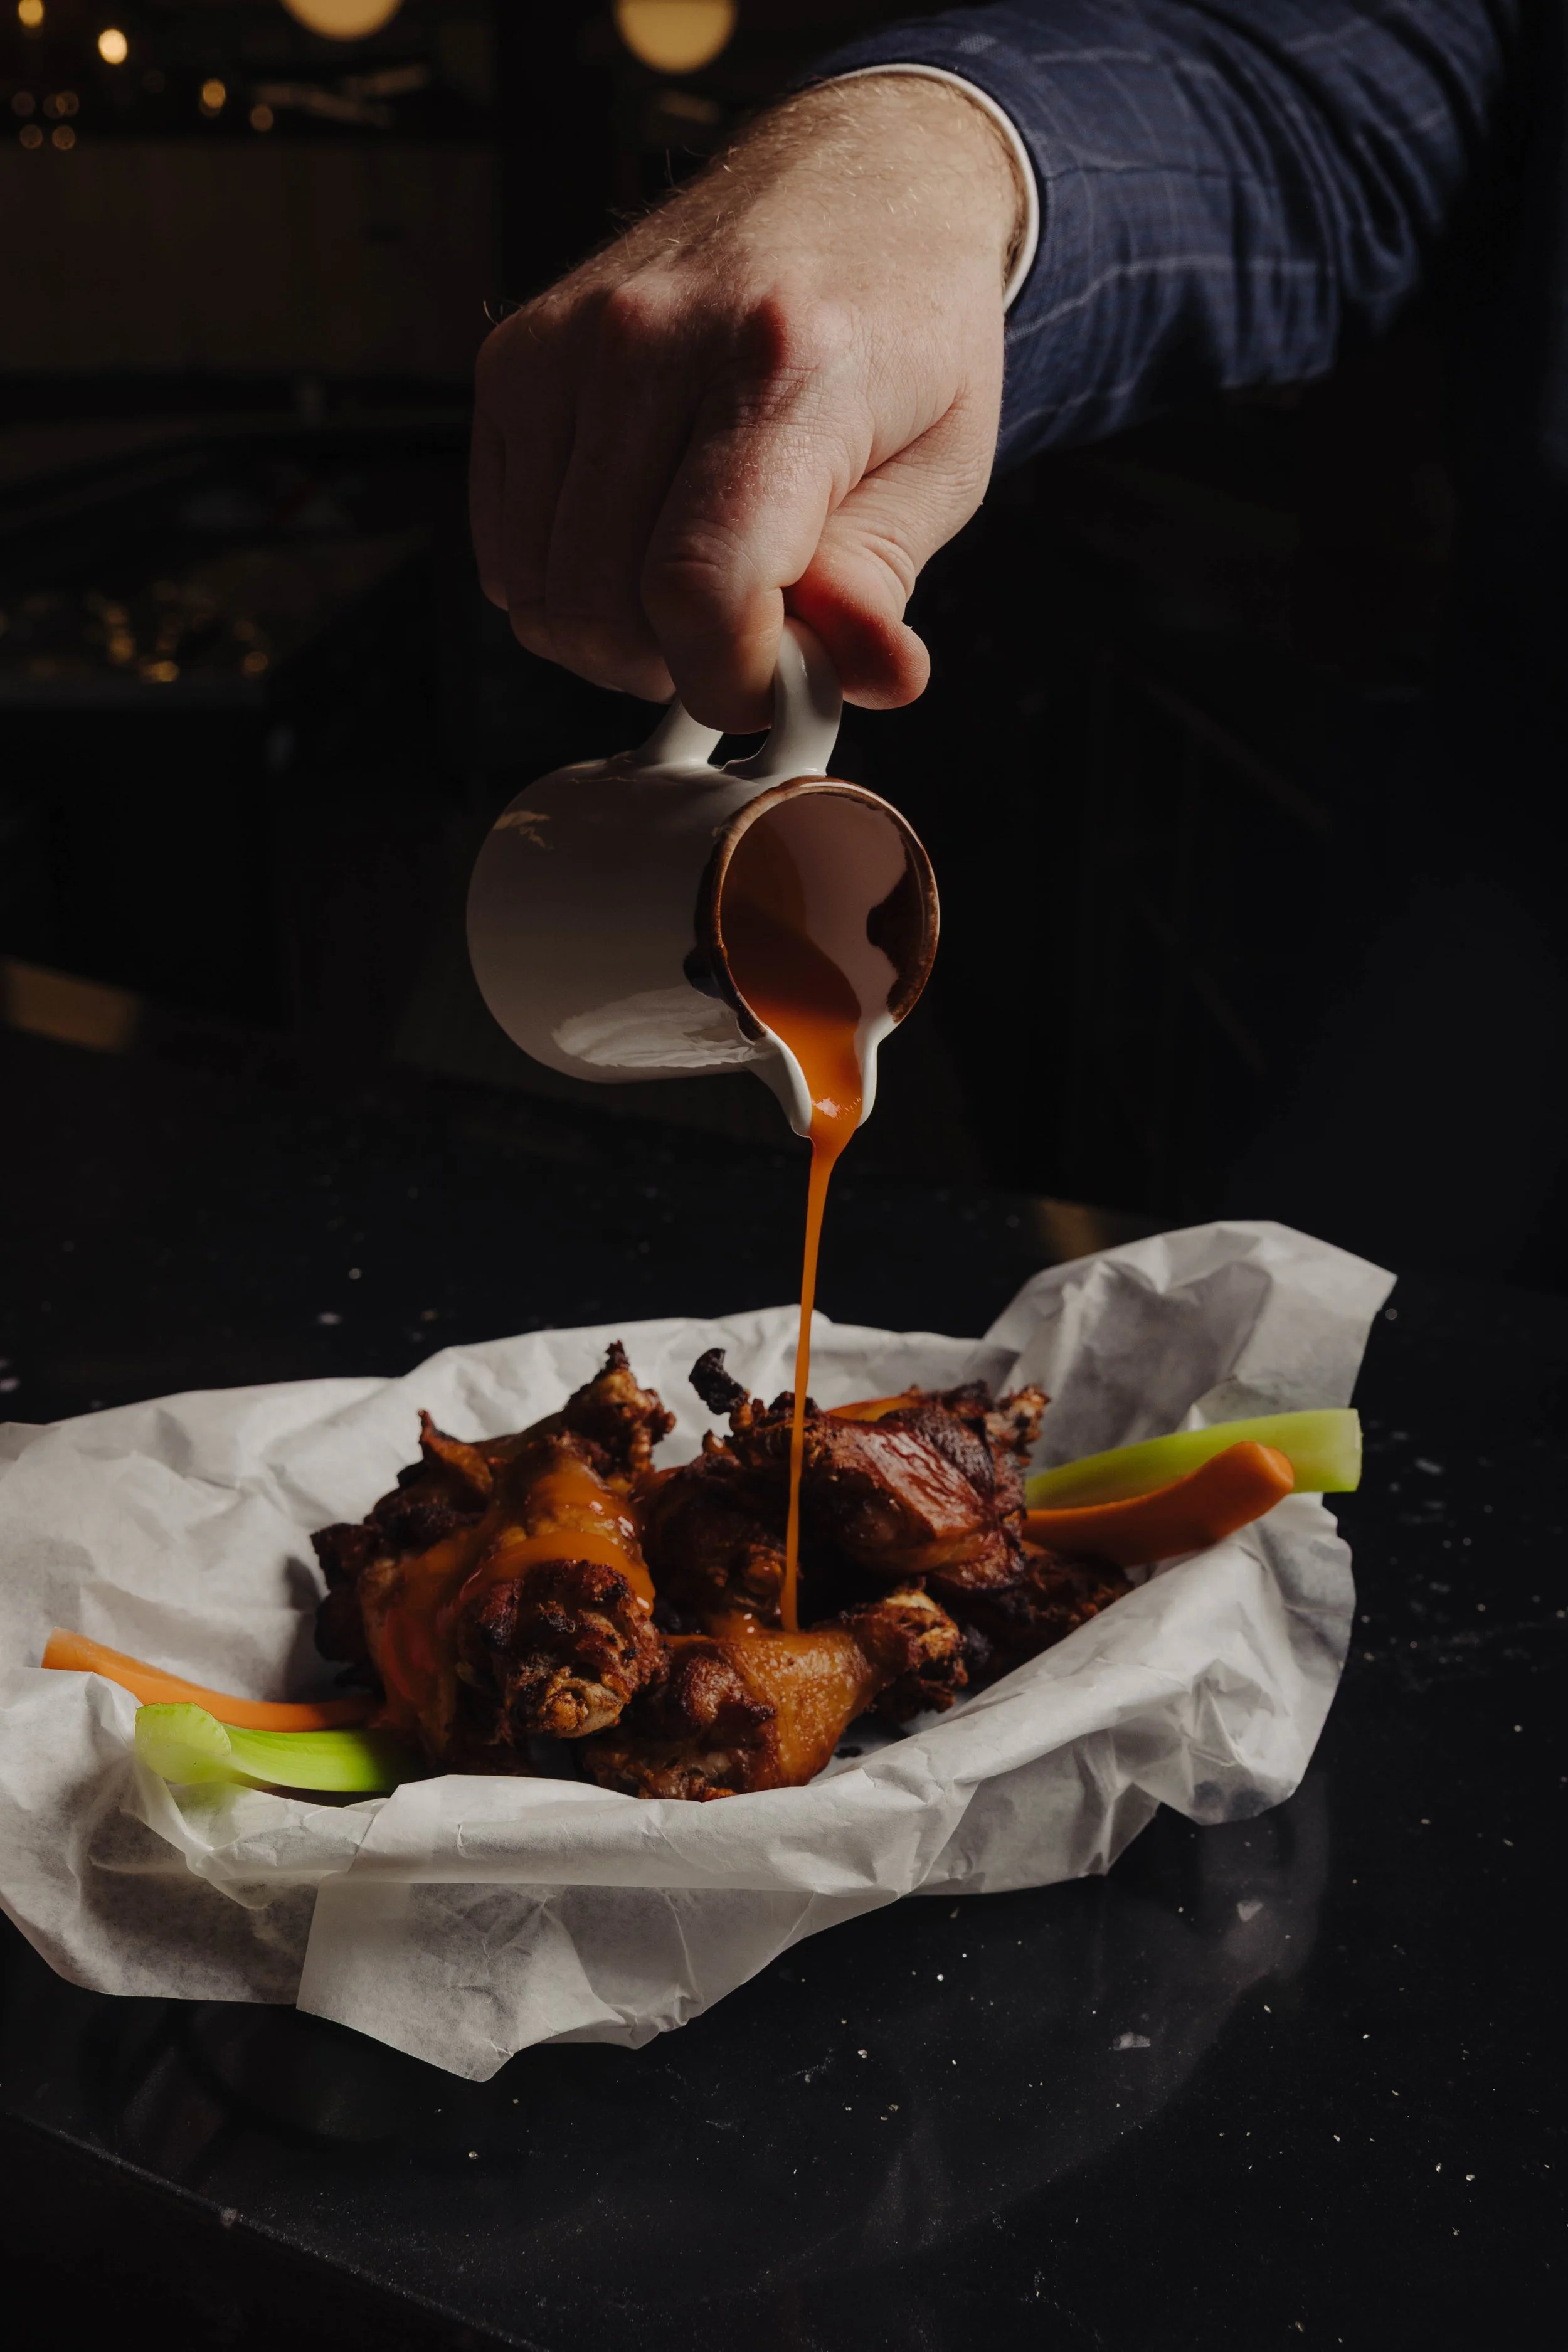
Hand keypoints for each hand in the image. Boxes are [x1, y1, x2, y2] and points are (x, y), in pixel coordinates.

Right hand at [470, 74, 1024, 729]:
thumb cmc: (904, 330)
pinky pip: (507, 549)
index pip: (699, 587)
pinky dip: (566, 585)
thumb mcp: (939, 466)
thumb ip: (880, 585)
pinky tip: (636, 549)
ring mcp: (567, 342)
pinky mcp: (512, 358)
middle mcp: (654, 337)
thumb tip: (866, 681)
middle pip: (608, 605)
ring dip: (616, 636)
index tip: (769, 692)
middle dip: (678, 666)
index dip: (728, 681)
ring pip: (544, 592)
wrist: (854, 184)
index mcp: (782, 365)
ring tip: (695, 592)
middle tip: (744, 638)